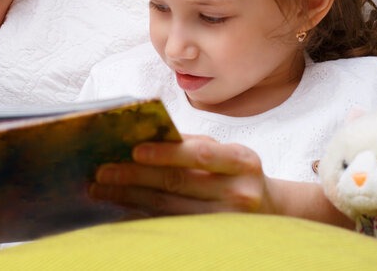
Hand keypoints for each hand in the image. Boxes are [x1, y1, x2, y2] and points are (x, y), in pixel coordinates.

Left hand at [90, 135, 272, 215]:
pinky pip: (171, 227)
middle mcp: (238, 192)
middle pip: (179, 183)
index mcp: (241, 160)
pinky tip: (120, 212)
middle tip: (102, 171)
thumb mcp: (227, 152)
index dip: (166, 152)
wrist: (273, 211)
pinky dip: (142, 218)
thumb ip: (192, 144)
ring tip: (102, 189)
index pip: (200, 154)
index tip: (134, 150)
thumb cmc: (238, 172)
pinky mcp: (216, 240)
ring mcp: (228, 221)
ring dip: (131, 197)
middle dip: (136, 176)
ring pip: (170, 209)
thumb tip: (143, 136)